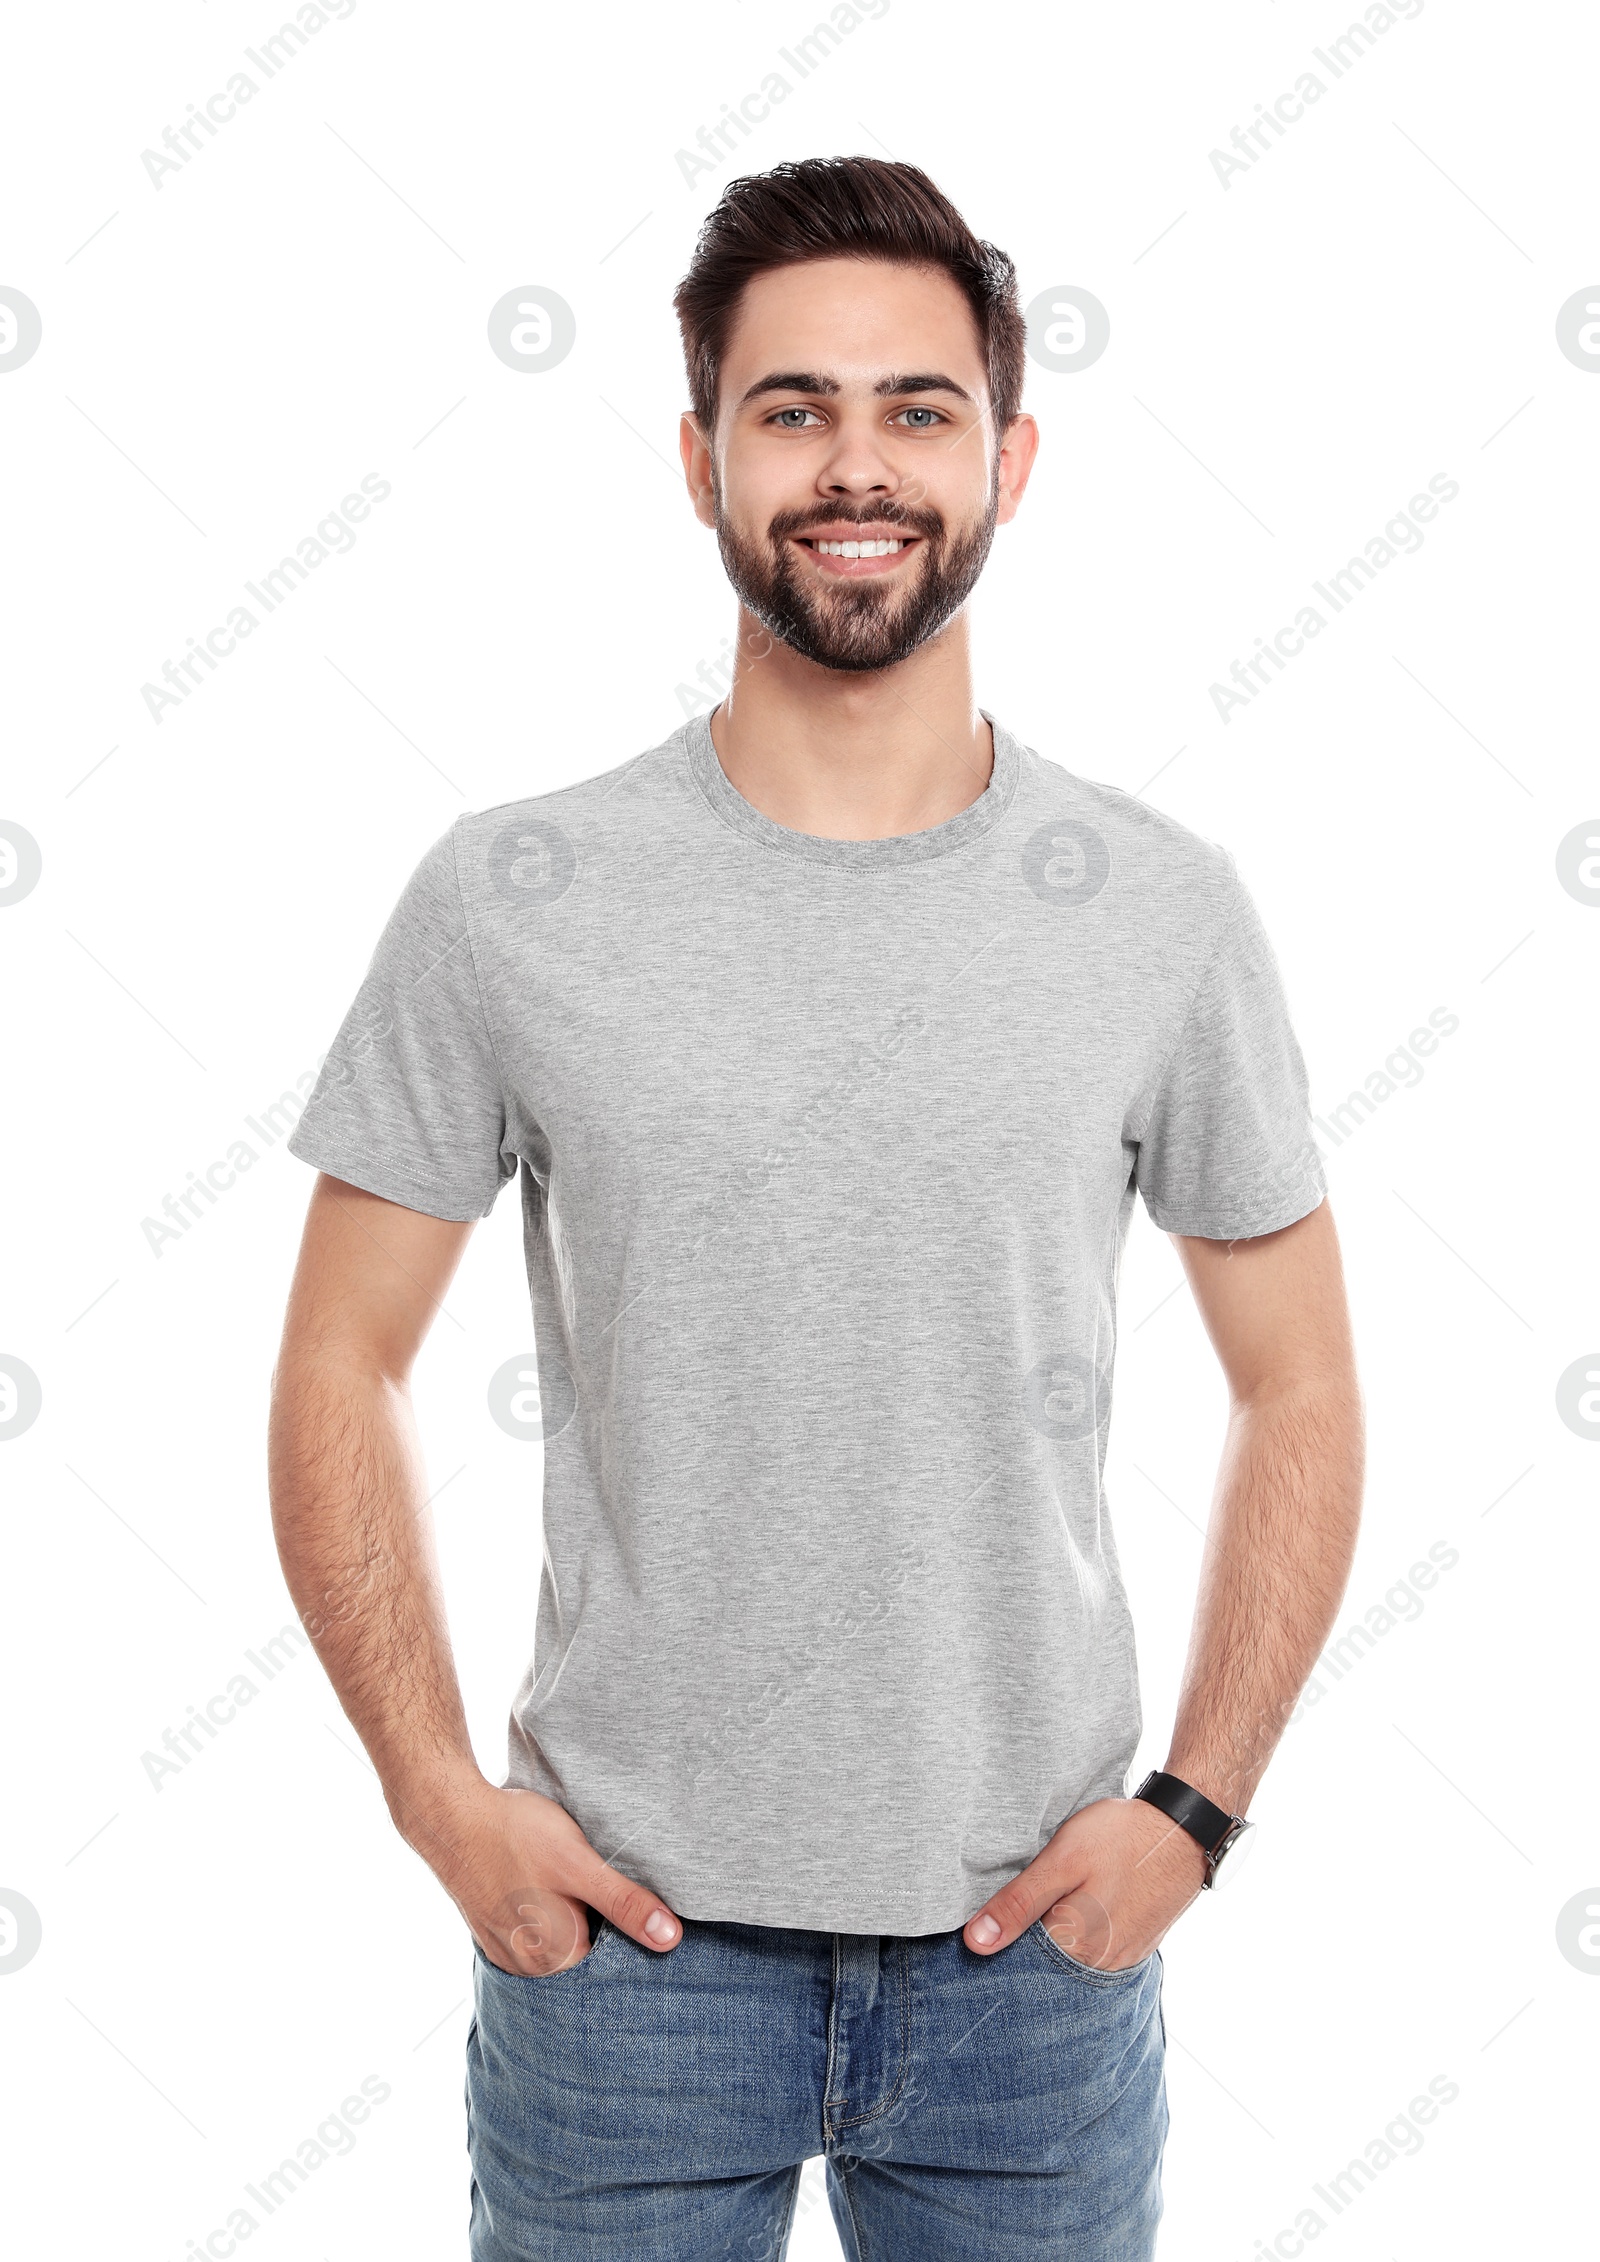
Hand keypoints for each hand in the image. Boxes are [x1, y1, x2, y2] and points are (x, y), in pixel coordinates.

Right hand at [395, 1775, 682, 1974]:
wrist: (448, 1813)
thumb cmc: (514, 1836)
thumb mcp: (579, 1865)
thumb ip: (624, 1903)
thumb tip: (670, 1939)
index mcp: (553, 1960)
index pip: (614, 1960)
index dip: (629, 1928)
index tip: (630, 1898)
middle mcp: (527, 1965)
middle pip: (585, 1948)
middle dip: (598, 1919)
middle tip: (595, 1878)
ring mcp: (505, 1948)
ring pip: (558, 1936)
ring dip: (570, 1912)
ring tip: (565, 1876)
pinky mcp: (491, 1927)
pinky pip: (531, 1926)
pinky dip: (543, 1906)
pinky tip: (540, 1877)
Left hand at [962, 1796, 1206, 1968]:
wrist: (1186, 1829)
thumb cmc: (1123, 1838)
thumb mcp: (1062, 1860)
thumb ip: (1019, 1903)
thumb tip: (975, 1942)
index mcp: (1077, 1947)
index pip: (1019, 1962)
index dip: (1001, 1938)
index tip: (992, 1916)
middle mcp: (1101, 1965)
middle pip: (1047, 1965)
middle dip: (1028, 1939)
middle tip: (1027, 1897)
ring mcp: (1123, 1958)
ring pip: (1072, 1957)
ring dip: (1056, 1935)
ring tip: (1055, 1897)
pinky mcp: (1138, 1945)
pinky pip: (1098, 1951)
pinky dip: (1083, 1934)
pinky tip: (1080, 1904)